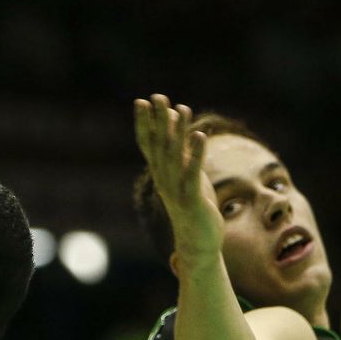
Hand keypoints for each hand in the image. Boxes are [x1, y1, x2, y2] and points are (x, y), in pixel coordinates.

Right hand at [134, 94, 221, 260]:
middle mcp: (164, 180)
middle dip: (158, 121)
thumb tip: (177, 122)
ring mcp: (176, 190)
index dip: (143, 123)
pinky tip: (200, 135)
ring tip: (181, 109)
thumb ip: (180, 151)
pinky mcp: (192, 200)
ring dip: (178, 132)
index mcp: (160, 173)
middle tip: (157, 97)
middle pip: (159, 146)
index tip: (141, 101)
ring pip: (175, 157)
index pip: (147, 144)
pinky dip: (195, 154)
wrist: (196, 242)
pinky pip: (193, 174)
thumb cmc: (193, 205)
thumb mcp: (186, 174)